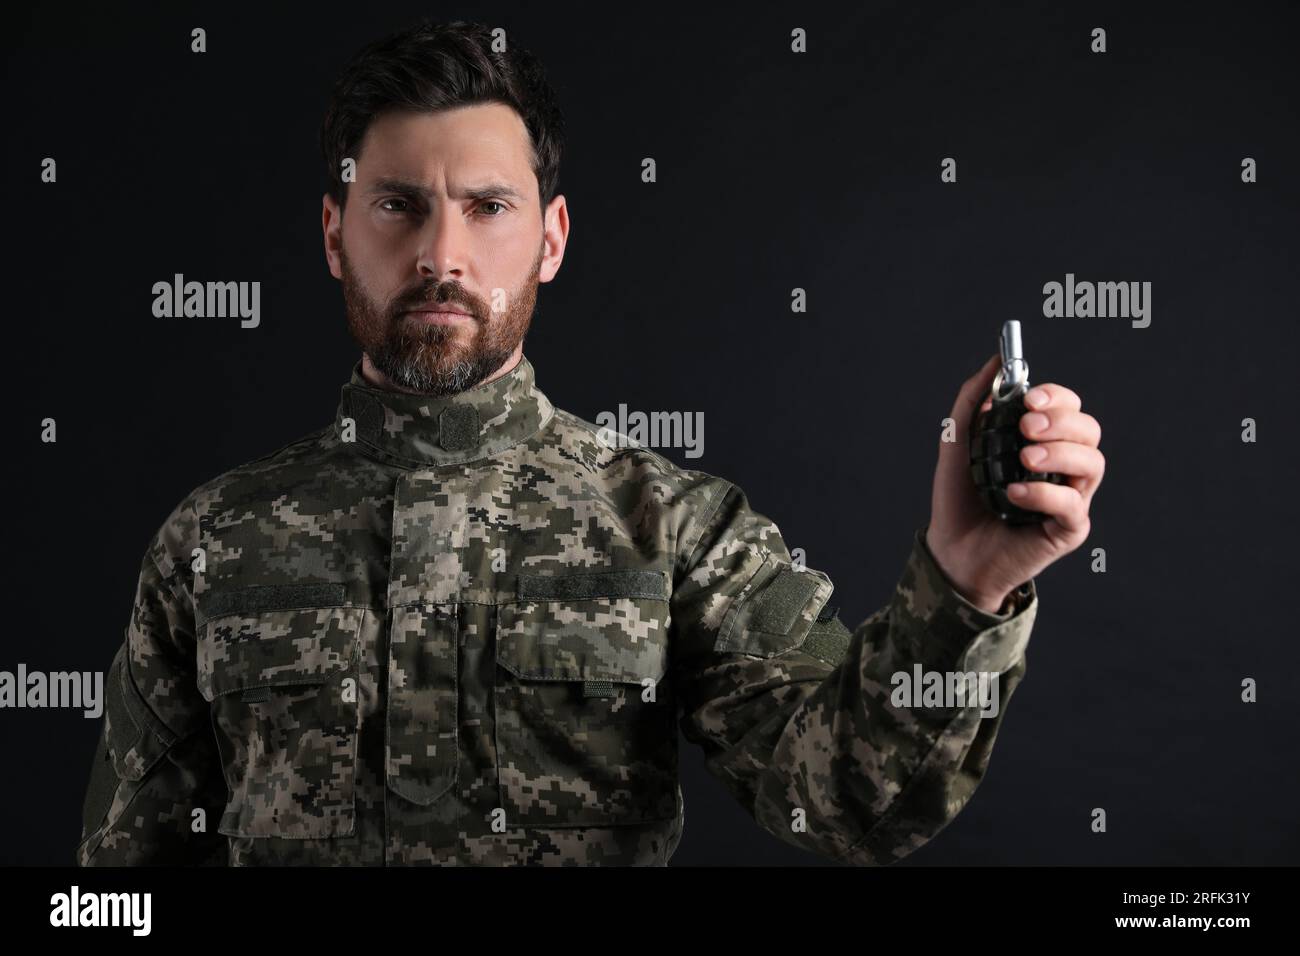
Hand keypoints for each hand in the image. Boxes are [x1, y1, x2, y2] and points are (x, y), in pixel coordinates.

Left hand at [925, 353, 1104, 612]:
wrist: (950, 550)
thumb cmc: (959, 499)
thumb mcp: (958, 443)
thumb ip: (973, 401)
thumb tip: (995, 361)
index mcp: (1043, 442)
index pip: (1070, 408)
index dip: (1057, 397)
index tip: (1030, 399)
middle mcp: (1063, 467)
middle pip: (1090, 430)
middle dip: (1062, 422)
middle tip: (1025, 429)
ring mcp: (1070, 498)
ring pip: (1092, 463)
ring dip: (1059, 452)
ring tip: (1023, 460)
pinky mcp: (1068, 529)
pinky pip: (1072, 503)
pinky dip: (1044, 492)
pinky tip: (1014, 493)